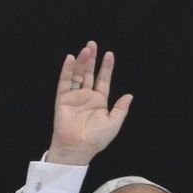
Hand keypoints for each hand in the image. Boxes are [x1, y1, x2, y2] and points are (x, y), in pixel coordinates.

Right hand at [47, 41, 132, 165]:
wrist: (77, 148)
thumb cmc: (96, 139)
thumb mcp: (113, 124)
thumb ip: (121, 109)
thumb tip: (130, 95)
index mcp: (99, 102)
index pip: (103, 81)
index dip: (106, 68)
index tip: (109, 55)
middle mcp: (86, 97)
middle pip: (89, 74)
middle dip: (92, 60)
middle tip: (93, 44)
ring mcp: (74, 97)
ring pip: (78, 75)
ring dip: (82, 62)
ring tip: (86, 49)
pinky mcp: (62, 98)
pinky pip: (65, 81)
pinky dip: (68, 70)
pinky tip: (71, 58)